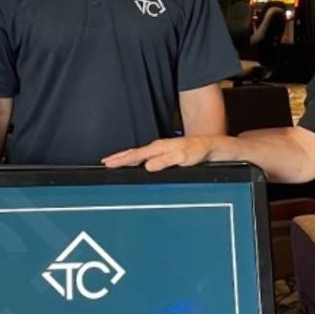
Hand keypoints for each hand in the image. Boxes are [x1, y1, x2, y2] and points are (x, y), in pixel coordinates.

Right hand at [102, 136, 217, 171]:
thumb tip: (147, 166)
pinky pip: (145, 155)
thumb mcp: (182, 158)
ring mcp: (161, 149)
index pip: (135, 155)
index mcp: (158, 148)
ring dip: (125, 157)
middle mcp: (158, 147)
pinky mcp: (165, 153)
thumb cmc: (197, 151)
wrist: (210, 146)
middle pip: (133, 152)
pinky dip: (136, 158)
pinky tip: (135, 162)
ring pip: (138, 153)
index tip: (107, 164)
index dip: (120, 160)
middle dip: (118, 157)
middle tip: (104, 162)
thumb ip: (165, 161)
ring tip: (114, 161)